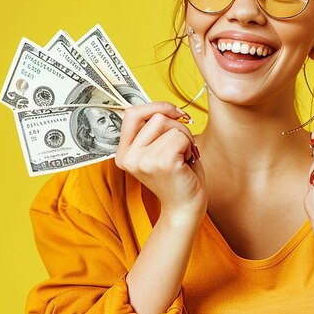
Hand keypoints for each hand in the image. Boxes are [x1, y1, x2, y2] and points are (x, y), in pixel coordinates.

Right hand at [115, 102, 206, 222]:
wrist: (185, 207)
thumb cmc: (178, 176)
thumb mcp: (159, 149)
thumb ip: (154, 130)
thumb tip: (167, 107)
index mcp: (124, 153)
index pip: (132, 114)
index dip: (156, 106)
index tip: (176, 113)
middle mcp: (128, 157)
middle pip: (156, 117)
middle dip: (178, 127)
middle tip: (184, 147)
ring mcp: (142, 160)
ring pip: (170, 126)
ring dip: (185, 138)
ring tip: (184, 157)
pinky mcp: (160, 163)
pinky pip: (180, 137)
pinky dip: (189, 147)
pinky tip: (187, 163)